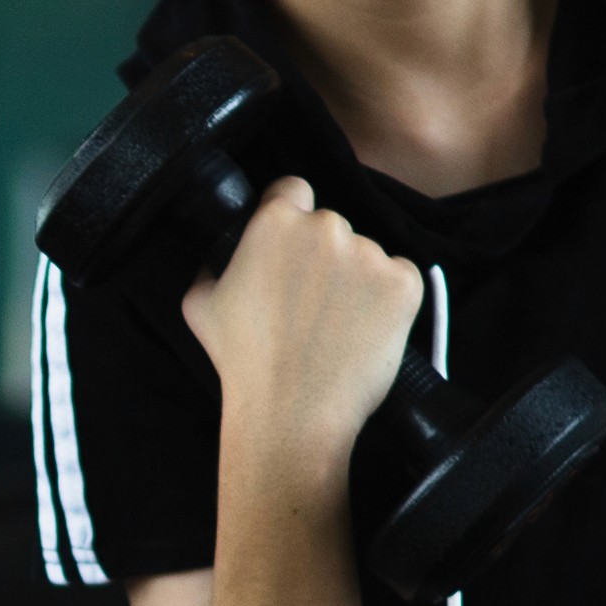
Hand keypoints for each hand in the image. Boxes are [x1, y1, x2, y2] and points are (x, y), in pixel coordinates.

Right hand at [178, 177, 423, 475]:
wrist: (292, 415)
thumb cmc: (243, 363)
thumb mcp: (200, 304)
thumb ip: (212, 265)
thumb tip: (220, 258)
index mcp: (275, 222)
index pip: (293, 190)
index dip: (289, 215)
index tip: (290, 247)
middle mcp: (327, 227)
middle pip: (331, 226)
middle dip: (323, 256)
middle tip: (310, 304)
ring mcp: (369, 254)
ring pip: (366, 254)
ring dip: (356, 281)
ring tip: (336, 327)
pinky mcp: (404, 283)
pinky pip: (399, 277)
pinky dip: (388, 300)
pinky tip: (363, 331)